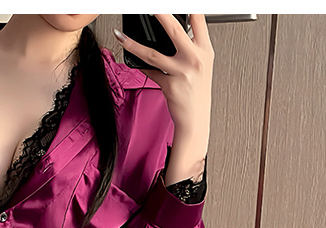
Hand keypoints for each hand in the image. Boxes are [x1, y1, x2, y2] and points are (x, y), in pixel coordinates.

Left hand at [113, 14, 213, 138]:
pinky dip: (140, 67)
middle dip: (160, 13)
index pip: (199, 19)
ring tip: (121, 37)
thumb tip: (173, 30)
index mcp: (205, 50)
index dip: (189, 7)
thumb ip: (189, 47)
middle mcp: (195, 59)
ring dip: (133, 45)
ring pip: (153, 54)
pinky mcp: (169, 86)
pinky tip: (132, 61)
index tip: (175, 1)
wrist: (196, 119)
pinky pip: (150, 73)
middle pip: (174, 29)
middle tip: (147, 7)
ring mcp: (182, 72)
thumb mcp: (200, 64)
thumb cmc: (196, 92)